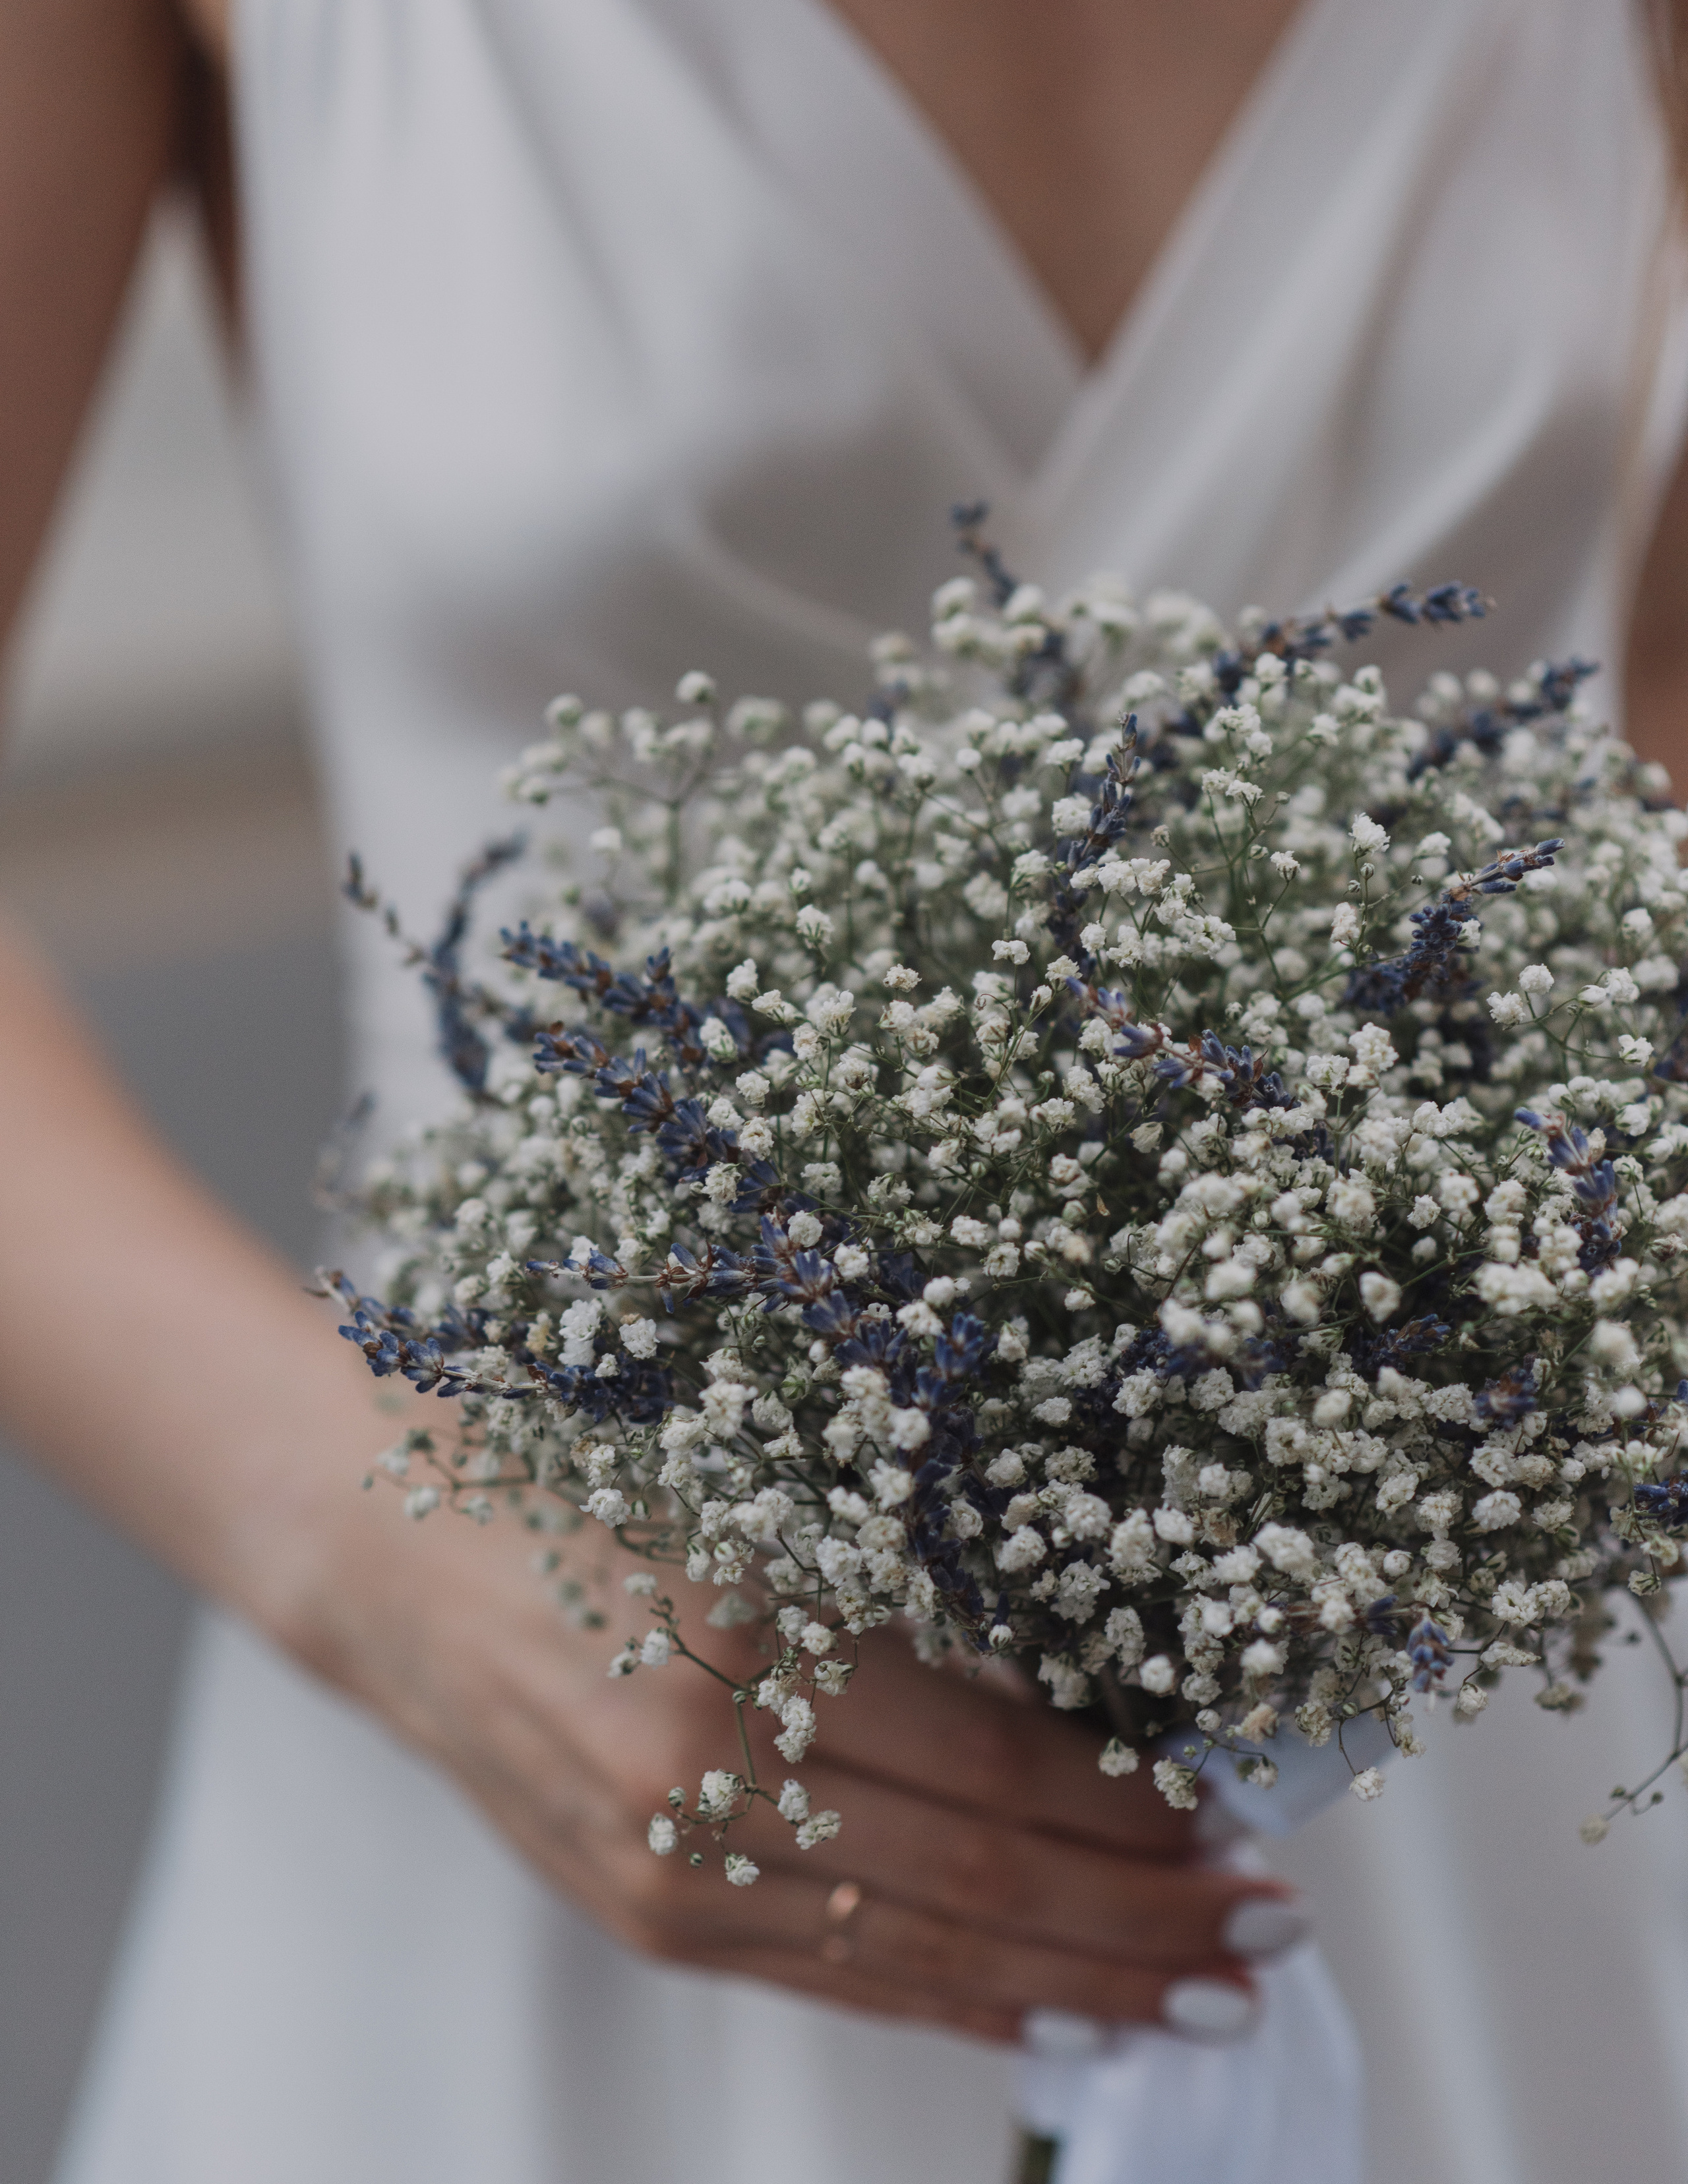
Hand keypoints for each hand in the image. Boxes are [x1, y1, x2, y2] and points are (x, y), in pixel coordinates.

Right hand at [293, 1453, 1302, 2045]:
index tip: (1233, 1821)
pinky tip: (1050, 2012)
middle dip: (1140, 1921)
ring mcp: (665, 1869)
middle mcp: (700, 1777)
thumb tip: (1086, 1699)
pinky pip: (837, 1979)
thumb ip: (903, 1601)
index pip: (991, 1765)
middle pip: (976, 1880)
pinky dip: (958, 2004)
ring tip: (1198, 1998)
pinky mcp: (646, 1917)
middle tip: (1266, 1936)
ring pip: (918, 1956)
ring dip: (1075, 1983)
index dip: (1127, 1811)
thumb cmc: (581, 1479)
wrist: (395, 1561)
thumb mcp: (755, 1491)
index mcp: (741, 1638)